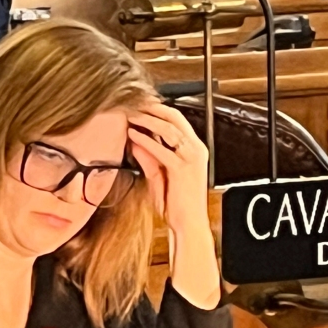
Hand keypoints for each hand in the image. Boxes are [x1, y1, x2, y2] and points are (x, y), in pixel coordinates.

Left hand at [128, 103, 220, 309]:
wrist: (188, 224)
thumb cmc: (176, 204)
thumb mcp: (158, 176)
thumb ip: (148, 158)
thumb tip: (135, 141)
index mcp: (193, 150)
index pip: (176, 121)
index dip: (158, 110)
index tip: (140, 105)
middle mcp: (195, 150)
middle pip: (174, 117)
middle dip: (153, 108)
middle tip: (134, 102)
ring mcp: (190, 158)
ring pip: (168, 129)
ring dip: (148, 119)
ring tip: (131, 115)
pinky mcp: (182, 168)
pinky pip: (162, 149)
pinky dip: (147, 140)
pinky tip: (134, 135)